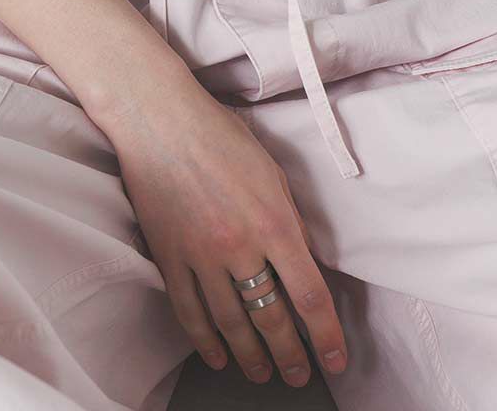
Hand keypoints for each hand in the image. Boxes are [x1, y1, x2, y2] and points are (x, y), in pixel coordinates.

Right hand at [97, 75, 348, 389]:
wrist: (161, 121)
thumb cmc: (221, 136)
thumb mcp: (272, 172)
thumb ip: (289, 221)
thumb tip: (304, 263)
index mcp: (274, 223)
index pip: (309, 295)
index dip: (327, 335)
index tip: (336, 359)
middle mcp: (240, 247)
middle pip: (273, 319)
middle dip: (291, 355)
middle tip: (301, 375)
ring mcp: (201, 257)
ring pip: (232, 325)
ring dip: (252, 357)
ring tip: (263, 374)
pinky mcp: (170, 259)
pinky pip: (190, 314)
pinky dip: (206, 342)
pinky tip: (219, 356)